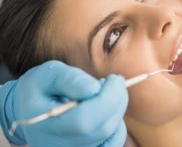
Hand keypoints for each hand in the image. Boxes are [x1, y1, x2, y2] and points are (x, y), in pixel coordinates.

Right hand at [0, 60, 127, 146]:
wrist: (31, 108)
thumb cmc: (41, 87)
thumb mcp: (50, 74)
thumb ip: (71, 79)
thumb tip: (94, 89)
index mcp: (44, 125)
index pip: (84, 121)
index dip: (106, 99)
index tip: (115, 79)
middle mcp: (56, 146)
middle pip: (101, 129)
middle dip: (116, 100)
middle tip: (115, 81)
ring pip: (110, 135)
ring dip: (117, 109)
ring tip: (106, 92)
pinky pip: (112, 143)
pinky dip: (117, 125)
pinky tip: (108, 109)